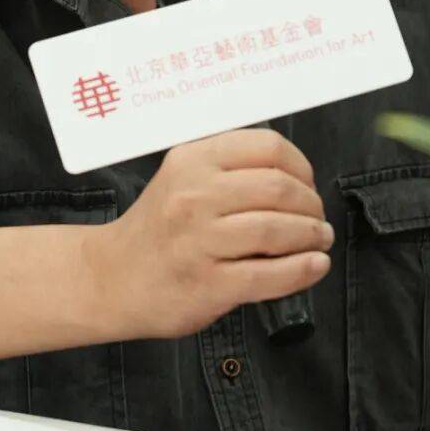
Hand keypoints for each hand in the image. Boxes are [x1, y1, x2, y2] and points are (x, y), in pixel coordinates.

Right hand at [98, 128, 333, 340]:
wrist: (110, 279)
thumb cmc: (157, 230)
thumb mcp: (181, 177)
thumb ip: (227, 167)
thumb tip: (295, 174)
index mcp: (192, 159)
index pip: (266, 146)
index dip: (301, 165)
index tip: (308, 182)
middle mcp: (194, 194)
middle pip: (278, 188)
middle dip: (311, 204)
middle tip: (318, 217)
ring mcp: (198, 241)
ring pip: (276, 229)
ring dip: (311, 235)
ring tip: (319, 240)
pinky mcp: (206, 284)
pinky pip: (268, 275)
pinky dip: (301, 270)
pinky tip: (314, 266)